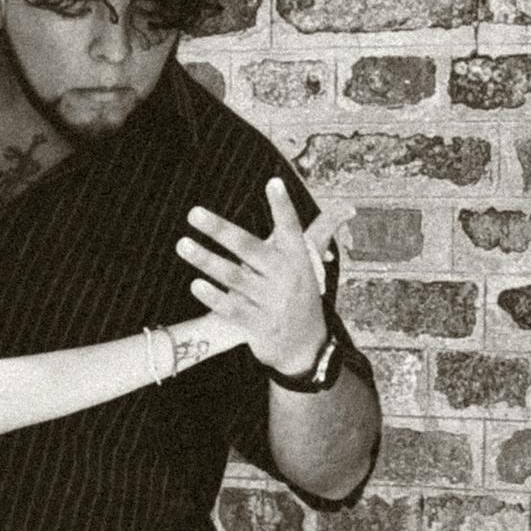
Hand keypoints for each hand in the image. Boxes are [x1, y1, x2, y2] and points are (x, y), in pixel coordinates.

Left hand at [176, 179, 351, 379]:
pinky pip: (231, 308)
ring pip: (233, 277)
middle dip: (220, 229)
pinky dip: (213, 297)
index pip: (291, 227)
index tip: (273, 183)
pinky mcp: (256, 325)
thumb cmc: (301, 295)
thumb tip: (348, 208)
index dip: (283, 206)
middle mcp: (284, 277)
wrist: (305, 347)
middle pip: (249, 248)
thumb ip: (321, 233)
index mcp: (297, 259)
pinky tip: (195, 284)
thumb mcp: (309, 265)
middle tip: (193, 213)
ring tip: (183, 244)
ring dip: (206, 260)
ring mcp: (269, 302)